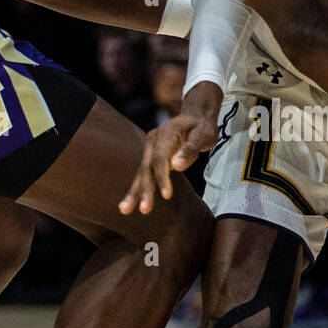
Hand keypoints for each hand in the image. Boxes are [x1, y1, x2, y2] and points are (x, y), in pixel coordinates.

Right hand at [119, 83, 221, 214]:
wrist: (195, 117)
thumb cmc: (201, 127)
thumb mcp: (203, 135)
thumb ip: (190, 149)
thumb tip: (176, 166)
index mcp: (165, 134)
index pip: (160, 159)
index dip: (162, 177)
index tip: (166, 195)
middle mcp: (152, 141)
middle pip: (147, 168)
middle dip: (145, 189)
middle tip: (145, 209)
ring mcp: (150, 149)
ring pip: (141, 173)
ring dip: (134, 192)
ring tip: (124, 210)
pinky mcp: (151, 158)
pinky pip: (144, 175)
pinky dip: (137, 189)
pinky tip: (129, 204)